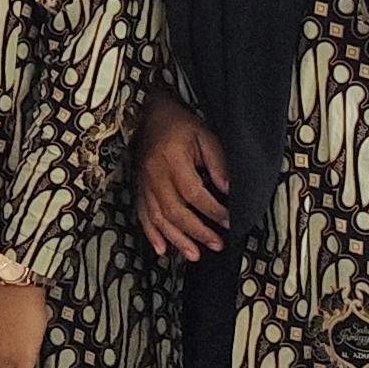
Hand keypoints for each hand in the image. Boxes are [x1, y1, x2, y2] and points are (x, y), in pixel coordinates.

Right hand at [135, 92, 232, 258]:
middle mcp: (154, 173)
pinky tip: (162, 249)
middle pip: (174, 210)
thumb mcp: (205, 135)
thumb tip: (228, 189)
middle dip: (197, 231)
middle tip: (217, 245)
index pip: (193, 192)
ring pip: (157, 217)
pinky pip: (142, 214)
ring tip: (194, 255)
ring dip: (176, 239)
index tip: (230, 221)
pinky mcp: (138, 187)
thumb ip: (218, 162)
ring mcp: (143, 182)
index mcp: (172, 158)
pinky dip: (151, 234)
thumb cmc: (181, 124)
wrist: (150, 112)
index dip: (212, 210)